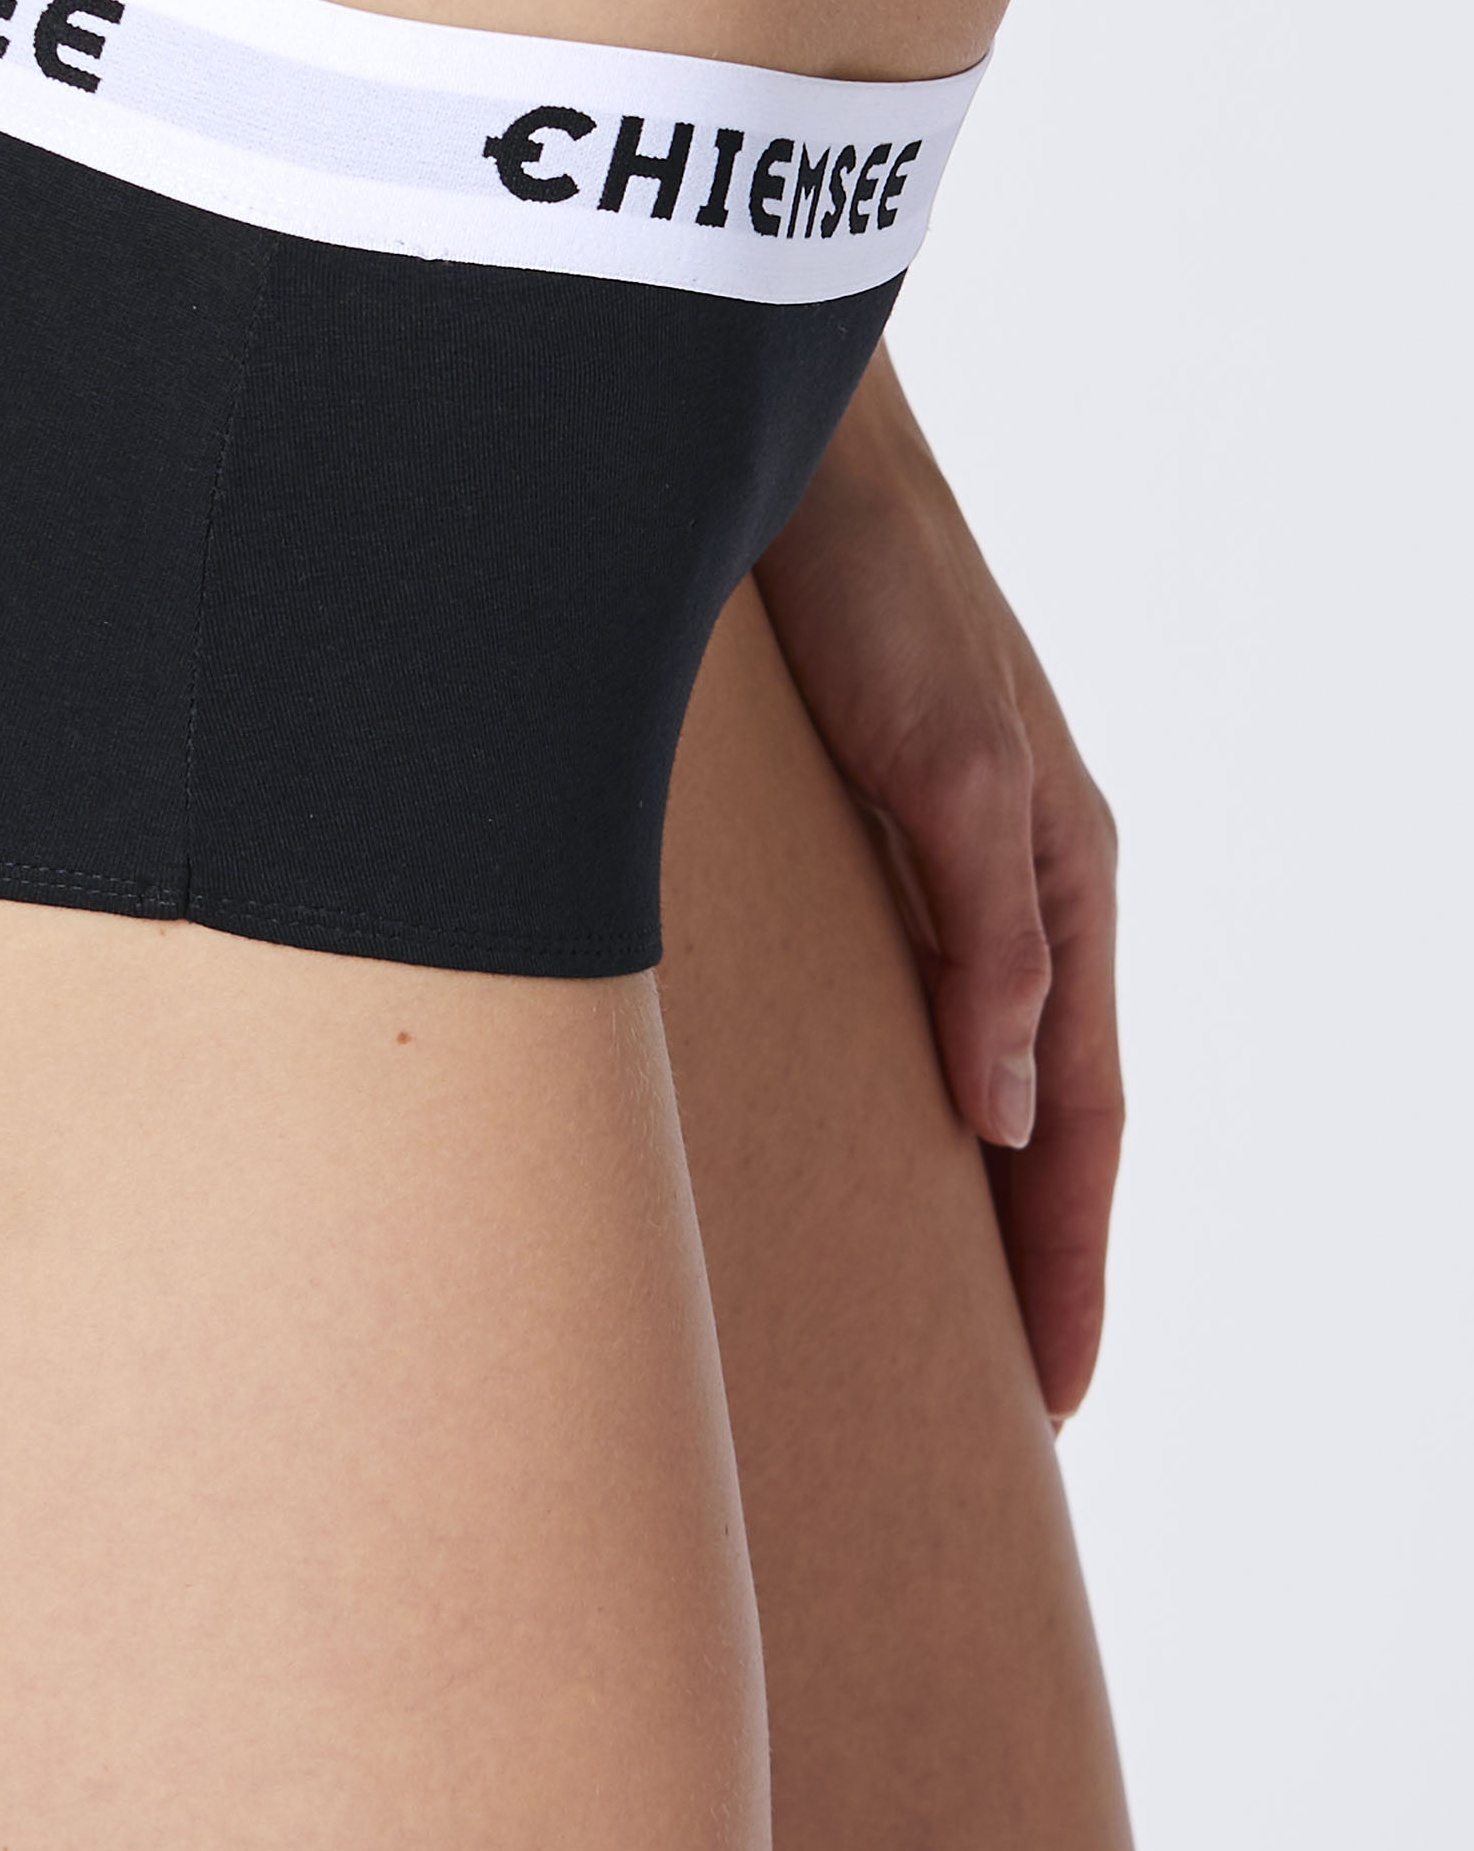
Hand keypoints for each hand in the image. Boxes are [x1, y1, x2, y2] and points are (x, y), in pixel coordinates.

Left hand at [754, 351, 1120, 1418]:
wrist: (769, 449)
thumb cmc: (875, 587)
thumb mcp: (951, 762)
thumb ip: (990, 932)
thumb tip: (1004, 1113)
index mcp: (1063, 877)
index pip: (1080, 1117)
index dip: (1067, 1261)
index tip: (1046, 1401)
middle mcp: (1009, 880)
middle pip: (1028, 1113)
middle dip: (1022, 1257)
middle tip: (982, 1401)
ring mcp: (933, 858)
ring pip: (956, 1065)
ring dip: (949, 1188)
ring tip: (908, 1307)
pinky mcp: (849, 831)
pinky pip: (883, 1002)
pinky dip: (879, 1095)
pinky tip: (830, 1135)